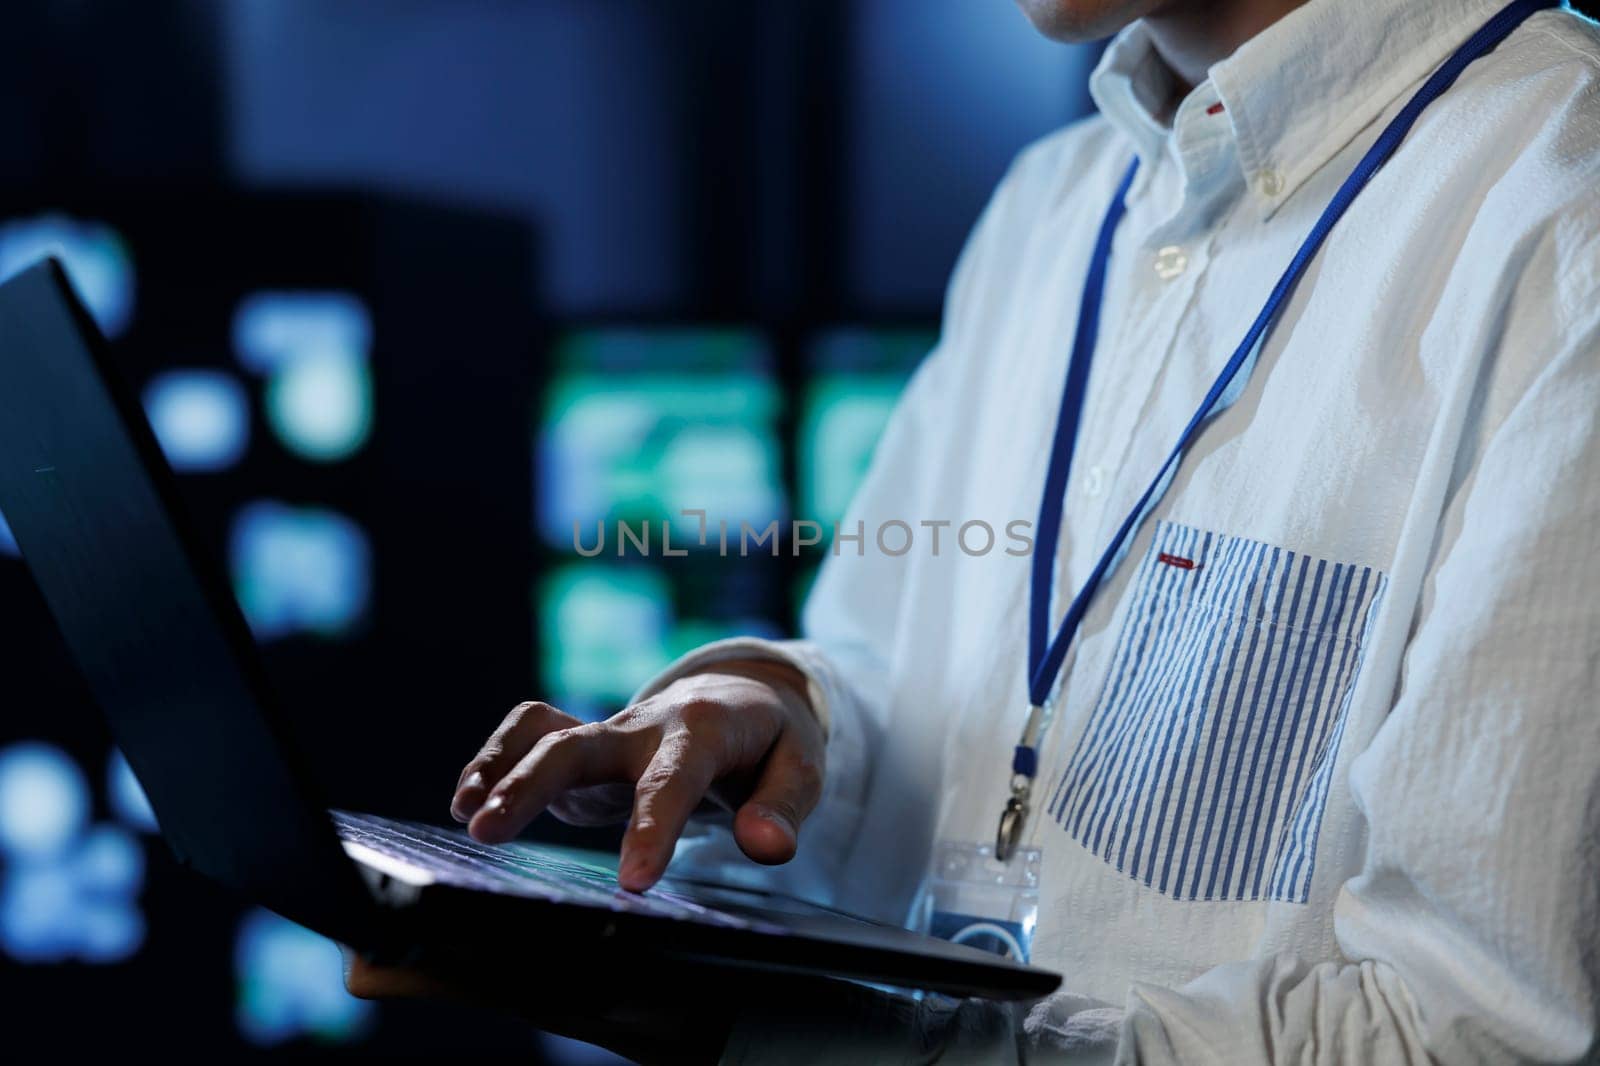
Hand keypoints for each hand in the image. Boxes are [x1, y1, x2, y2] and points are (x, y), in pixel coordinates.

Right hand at [450, 660, 823, 891]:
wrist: (742, 697)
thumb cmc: (772, 741)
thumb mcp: (801, 766)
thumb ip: (785, 807)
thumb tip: (767, 846)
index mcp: (702, 730)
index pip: (672, 781)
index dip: (651, 828)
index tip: (634, 884)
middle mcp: (644, 727)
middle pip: (579, 745)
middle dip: (533, 785)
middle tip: (489, 831)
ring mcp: (607, 735)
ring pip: (544, 737)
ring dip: (500, 768)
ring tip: (465, 814)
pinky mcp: (584, 747)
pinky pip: (531, 734)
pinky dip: (495, 758)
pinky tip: (467, 801)